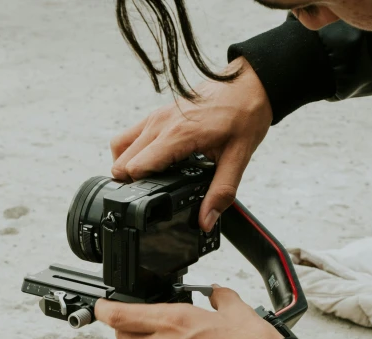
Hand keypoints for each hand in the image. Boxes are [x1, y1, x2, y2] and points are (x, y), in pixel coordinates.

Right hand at [110, 58, 272, 232]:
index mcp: (178, 135)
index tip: (151, 199)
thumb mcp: (238, 158)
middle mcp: (161, 124)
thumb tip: (206, 220)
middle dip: (130, 181)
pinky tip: (152, 162)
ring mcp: (157, 116)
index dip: (139, 188)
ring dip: (126, 165)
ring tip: (146, 180)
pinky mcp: (158, 113)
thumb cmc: (244, 114)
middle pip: (122, 160)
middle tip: (150, 193)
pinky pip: (131, 134)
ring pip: (121, 145)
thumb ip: (220, 192)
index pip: (136, 166)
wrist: (250, 85)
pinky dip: (132, 151)